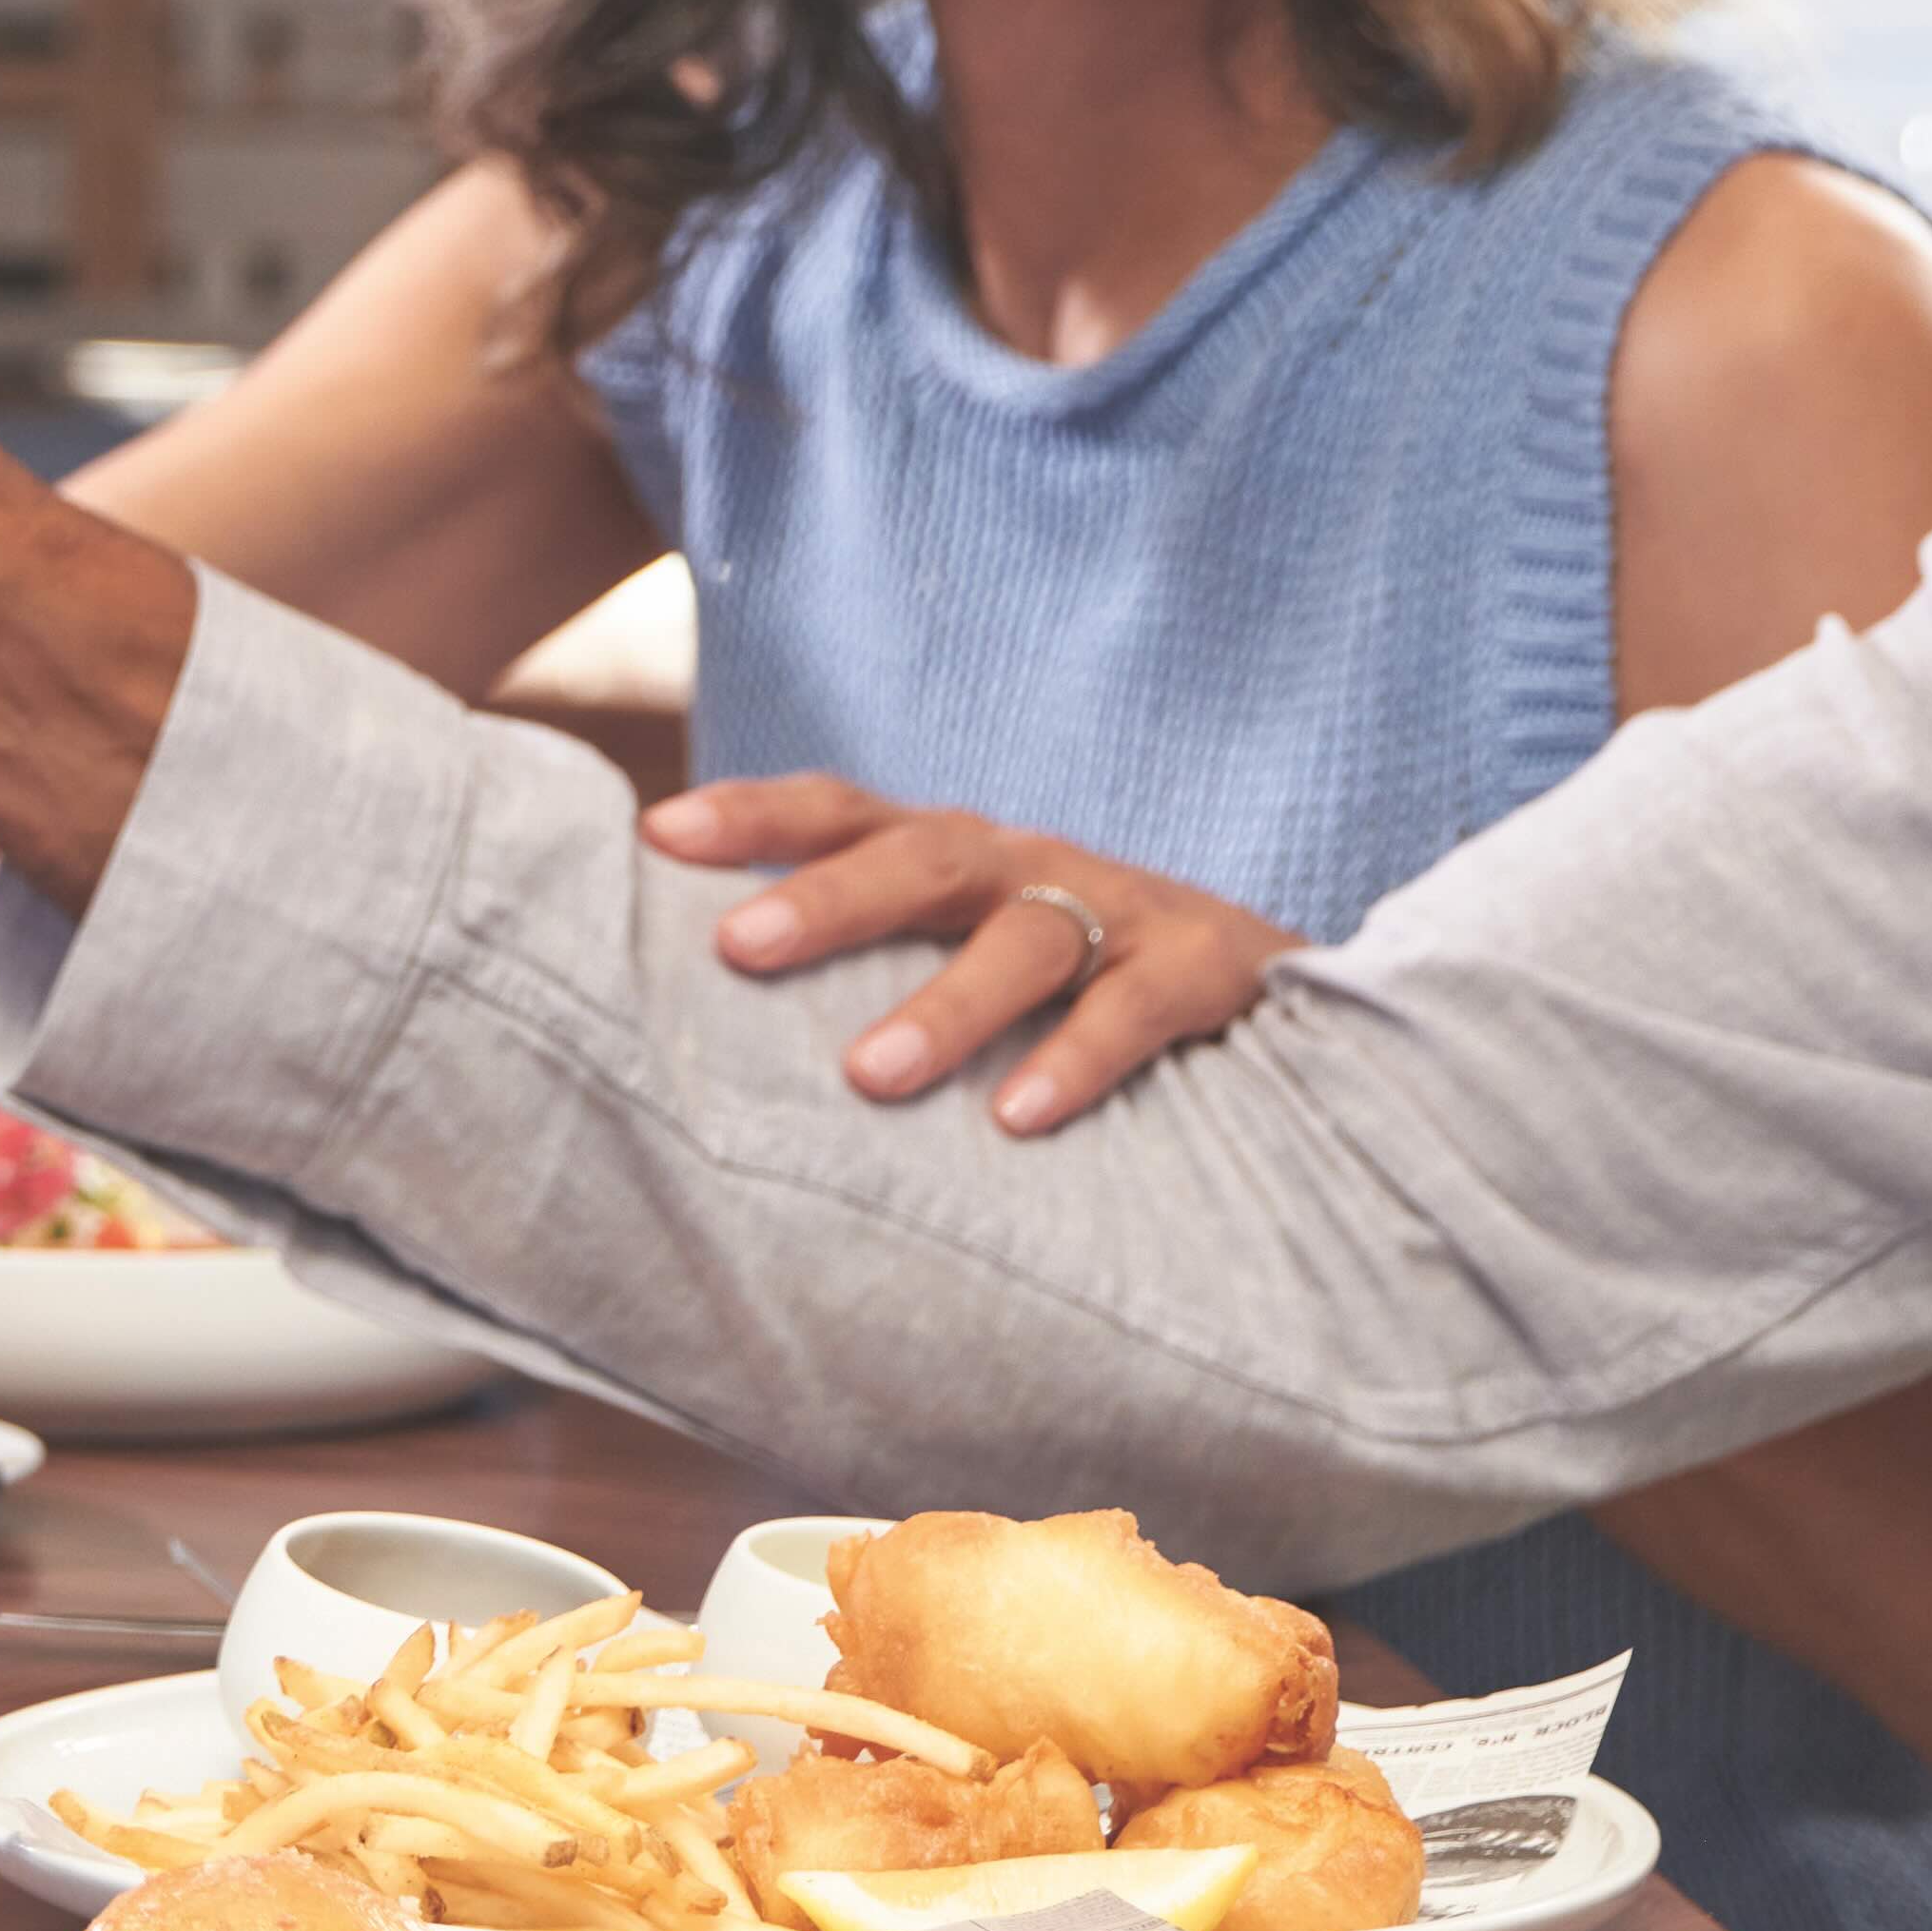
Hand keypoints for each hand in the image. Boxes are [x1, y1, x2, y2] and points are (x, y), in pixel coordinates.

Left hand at [658, 775, 1307, 1137]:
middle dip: (827, 898)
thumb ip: (865, 956)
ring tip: (867, 1076)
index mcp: (960, 854)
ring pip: (1025, 938)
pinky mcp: (1204, 968)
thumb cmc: (1075, 973)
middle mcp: (1030, 863)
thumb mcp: (968, 941)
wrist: (1273, 981)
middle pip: (922, 857)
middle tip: (735, 946)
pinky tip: (1017, 1118)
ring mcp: (1120, 909)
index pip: (845, 812)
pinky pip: (1134, 1011)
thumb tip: (698, 1005)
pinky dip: (1076, 1061)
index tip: (658, 832)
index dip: (755, 814)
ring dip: (945, 1004)